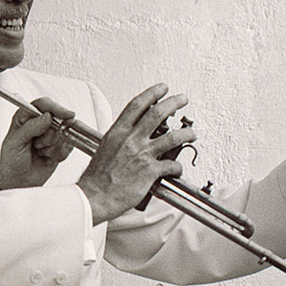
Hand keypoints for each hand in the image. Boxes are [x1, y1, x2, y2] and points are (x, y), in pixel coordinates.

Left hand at [0, 98, 77, 190]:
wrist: (18, 181)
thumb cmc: (11, 162)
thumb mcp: (15, 143)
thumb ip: (30, 127)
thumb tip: (47, 116)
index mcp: (26, 117)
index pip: (44, 105)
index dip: (56, 108)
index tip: (66, 115)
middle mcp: (40, 123)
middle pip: (58, 119)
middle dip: (49, 136)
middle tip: (37, 145)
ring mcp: (51, 134)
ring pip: (64, 134)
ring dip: (52, 147)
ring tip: (40, 152)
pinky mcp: (60, 146)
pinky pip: (68, 147)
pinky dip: (59, 154)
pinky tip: (47, 158)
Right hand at [77, 84, 191, 225]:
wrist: (94, 196)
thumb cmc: (96, 178)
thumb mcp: (105, 149)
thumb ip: (120, 140)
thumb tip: (130, 137)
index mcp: (118, 132)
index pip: (138, 105)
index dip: (153, 93)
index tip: (162, 89)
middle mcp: (131, 140)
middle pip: (158, 113)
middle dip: (174, 103)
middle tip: (183, 99)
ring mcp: (142, 154)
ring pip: (173, 137)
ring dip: (186, 134)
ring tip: (192, 133)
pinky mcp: (150, 171)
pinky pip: (172, 165)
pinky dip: (178, 167)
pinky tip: (177, 169)